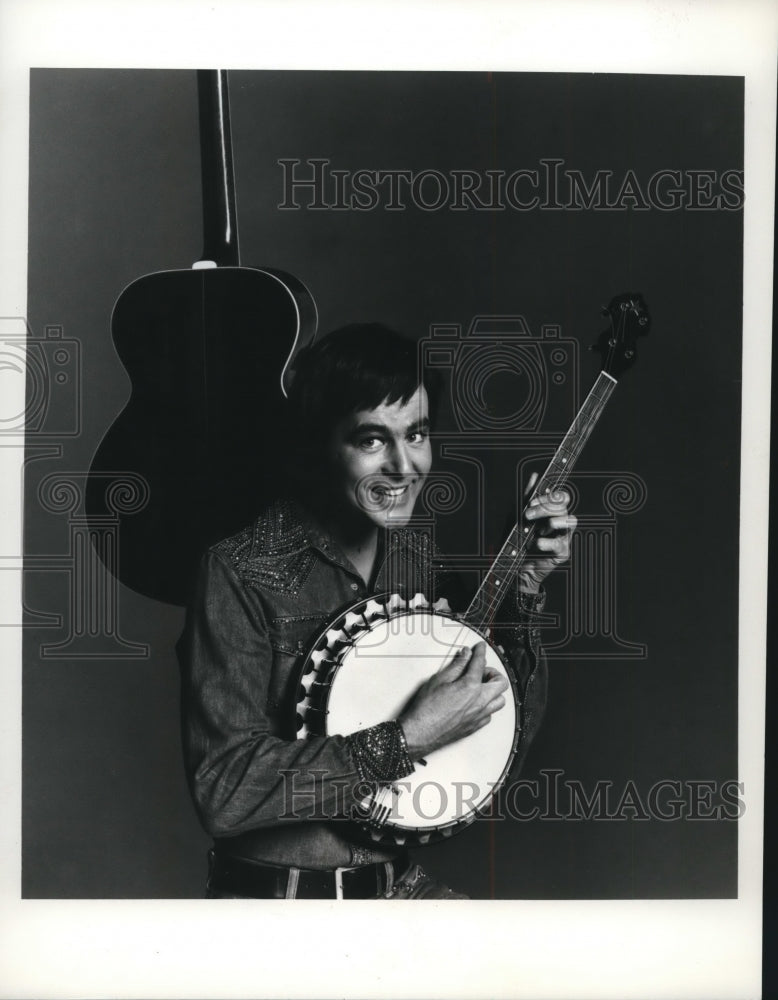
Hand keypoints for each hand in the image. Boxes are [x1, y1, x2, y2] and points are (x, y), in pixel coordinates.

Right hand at [397, 642, 508, 760]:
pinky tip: (476, 702)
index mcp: (470, 687)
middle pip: (501, 683)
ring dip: (493, 691)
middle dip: (493, 672)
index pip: (480, 663)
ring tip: (481, 686)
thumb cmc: (426, 710)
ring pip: (500, 700)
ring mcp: (479, 715)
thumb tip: (465, 656)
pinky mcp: (476, 726)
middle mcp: (479, 702)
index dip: (480, 651)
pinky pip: (491, 713)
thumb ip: (456, 666)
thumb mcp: (439, 680)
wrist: (421, 733)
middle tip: (481, 670)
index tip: (480, 648)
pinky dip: (487, 705)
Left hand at [518, 472, 576, 592]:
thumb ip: (526, 497)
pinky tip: (536, 543)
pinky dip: (546, 542)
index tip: (531, 501)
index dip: (549, 496)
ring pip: (570, 520)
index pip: (561, 497)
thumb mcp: (516, 516)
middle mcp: (559, 522)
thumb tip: (535, 476)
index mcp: (551, 512)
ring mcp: (563, 537)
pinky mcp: (562, 553)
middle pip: (564, 506)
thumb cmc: (515, 539)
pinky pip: (560, 543)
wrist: (512, 565)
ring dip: (554, 520)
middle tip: (527, 515)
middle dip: (545, 508)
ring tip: (539, 528)